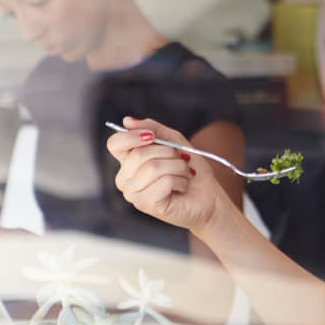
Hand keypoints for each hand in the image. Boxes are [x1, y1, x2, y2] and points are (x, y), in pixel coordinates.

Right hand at [106, 116, 223, 233]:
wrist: (208, 196)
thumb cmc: (191, 169)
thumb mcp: (175, 141)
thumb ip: (153, 129)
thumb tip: (127, 121)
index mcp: (128, 161)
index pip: (115, 144)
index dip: (132, 136)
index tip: (152, 136)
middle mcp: (125, 178)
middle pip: (139, 154)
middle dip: (168, 153)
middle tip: (181, 161)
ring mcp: (133, 193)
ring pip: (153, 167)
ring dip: (178, 168)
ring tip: (183, 175)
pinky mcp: (147, 204)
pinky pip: (164, 181)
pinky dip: (180, 181)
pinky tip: (181, 188)